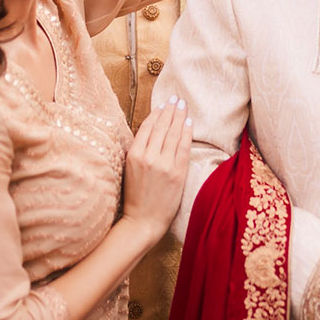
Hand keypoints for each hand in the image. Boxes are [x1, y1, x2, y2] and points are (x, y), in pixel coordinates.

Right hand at [120, 97, 190, 234]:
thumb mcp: (130, 170)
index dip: (156, 114)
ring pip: (172, 134)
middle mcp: (147, 156)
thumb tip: (149, 133)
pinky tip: (189, 122)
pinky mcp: (176, 172)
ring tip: (183, 105)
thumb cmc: (135, 197)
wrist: (143, 221)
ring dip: (179, 116)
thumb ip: (139, 152)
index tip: (162, 104)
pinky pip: (183, 146)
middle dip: (169, 110)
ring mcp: (163, 164)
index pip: (146, 128)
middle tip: (176, 98)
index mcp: (133, 155)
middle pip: (161, 127)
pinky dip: (186, 132)